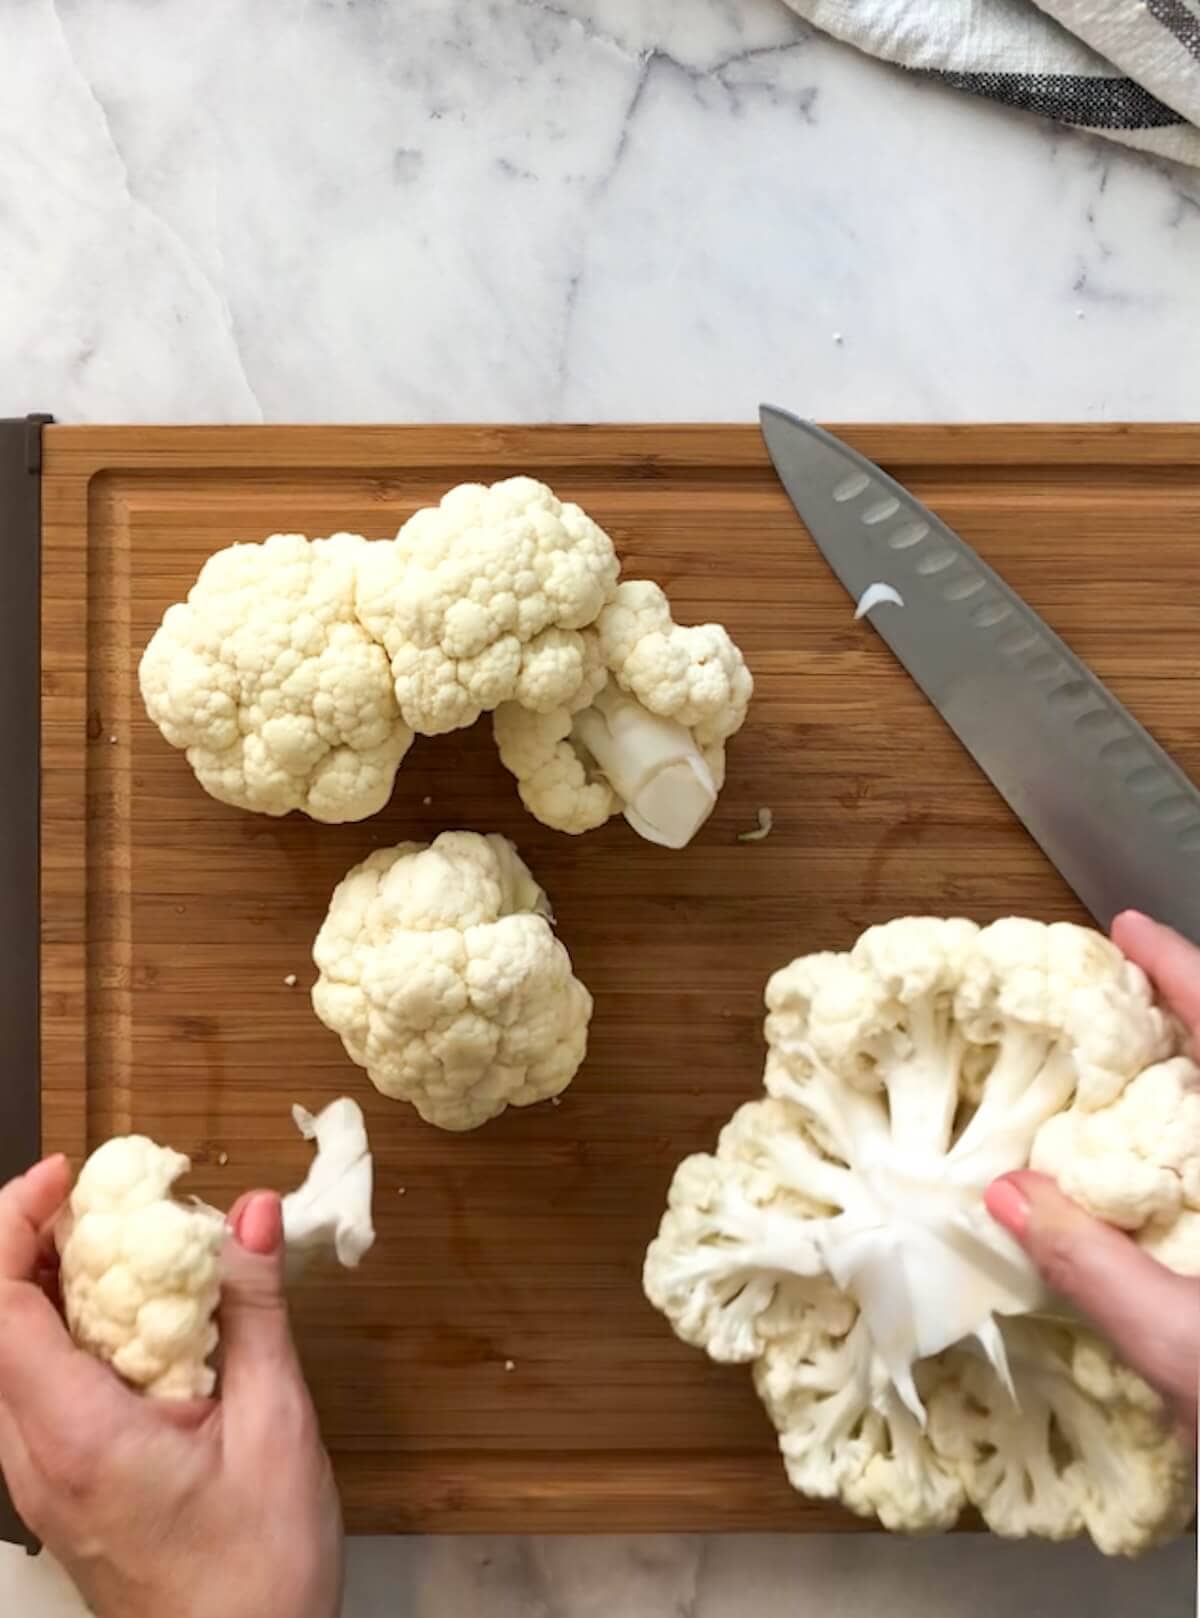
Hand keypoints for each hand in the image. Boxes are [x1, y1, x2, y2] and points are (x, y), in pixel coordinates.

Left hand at [0, 1162, 343, 1617]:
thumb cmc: (261, 1568)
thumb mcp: (276, 1424)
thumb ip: (254, 1311)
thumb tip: (251, 1213)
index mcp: (77, 1437)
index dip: (14, 1224)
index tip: (68, 1174)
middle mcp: (35, 1459)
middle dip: (26, 1241)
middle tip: (99, 1199)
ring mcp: (38, 1481)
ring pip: (4, 1358)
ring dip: (42, 1285)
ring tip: (115, 1246)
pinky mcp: (57, 1490)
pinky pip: (30, 1390)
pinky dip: (60, 1332)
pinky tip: (126, 1321)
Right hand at [987, 910, 1199, 1433]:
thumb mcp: (1183, 1352)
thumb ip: (1092, 1267)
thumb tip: (1004, 1194)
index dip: (1182, 973)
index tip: (1126, 926)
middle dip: (1185, 1014)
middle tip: (1113, 990)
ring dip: (1190, 1077)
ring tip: (1129, 1055)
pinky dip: (1191, 1137)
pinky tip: (1157, 1154)